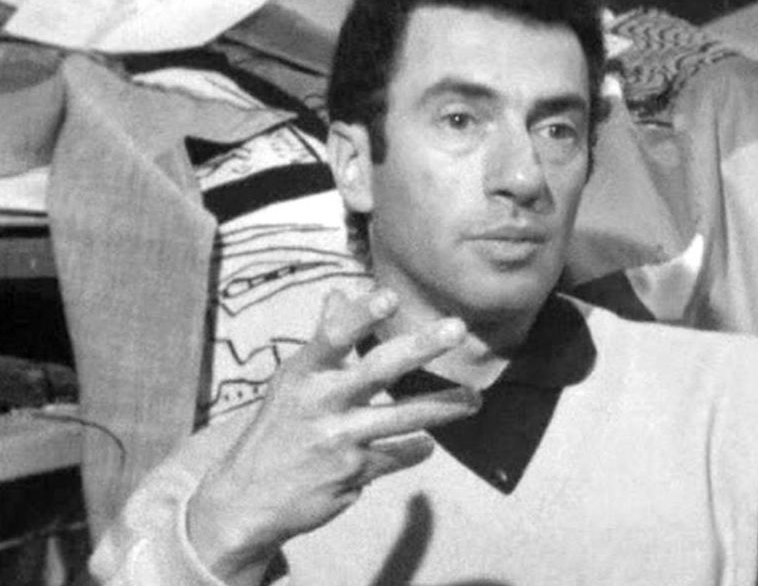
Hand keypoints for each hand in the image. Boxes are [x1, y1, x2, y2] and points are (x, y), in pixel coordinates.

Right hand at [187, 288, 480, 584]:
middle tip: (457, 329)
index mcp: (302, 373)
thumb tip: (338, 292)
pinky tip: (426, 445)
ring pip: (402, 418)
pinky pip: (398, 455)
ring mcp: (337, 440)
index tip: (389, 296)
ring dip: (443, 407)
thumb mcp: (293, 381)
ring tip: (474, 400)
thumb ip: (324, 338)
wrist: (248, 500)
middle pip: (377, 370)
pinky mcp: (353, 473)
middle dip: (420, 348)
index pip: (332, 337)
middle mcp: (319, 403)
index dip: (361, 316)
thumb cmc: (280, 426)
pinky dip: (415, 450)